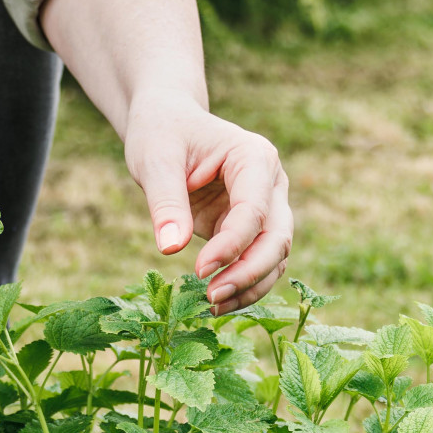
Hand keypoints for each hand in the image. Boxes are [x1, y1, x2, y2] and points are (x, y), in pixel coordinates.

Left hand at [123, 96, 292, 315]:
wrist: (169, 125)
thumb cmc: (162, 134)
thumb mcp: (155, 160)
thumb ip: (165, 202)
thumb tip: (170, 248)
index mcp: (255, 158)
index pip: (254, 211)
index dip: (231, 245)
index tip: (198, 269)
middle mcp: (272, 184)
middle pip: (277, 238)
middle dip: (248, 273)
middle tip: (211, 298)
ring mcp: (268, 208)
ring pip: (275, 257)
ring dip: (249, 287)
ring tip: (210, 307)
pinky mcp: (253, 229)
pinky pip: (259, 264)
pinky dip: (243, 287)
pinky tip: (214, 303)